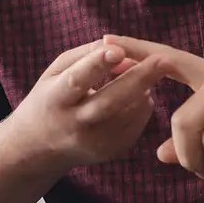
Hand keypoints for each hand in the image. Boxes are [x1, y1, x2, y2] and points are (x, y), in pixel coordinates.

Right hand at [5, 39, 169, 168]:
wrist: (40, 147)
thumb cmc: (52, 98)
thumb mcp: (56, 71)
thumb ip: (87, 55)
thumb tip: (122, 50)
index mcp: (55, 99)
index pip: (77, 80)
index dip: (97, 65)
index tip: (118, 50)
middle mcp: (74, 124)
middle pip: (110, 101)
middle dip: (139, 78)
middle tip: (164, 60)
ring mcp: (95, 142)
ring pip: (130, 112)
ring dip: (143, 88)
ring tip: (146, 71)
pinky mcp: (111, 152)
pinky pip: (137, 123)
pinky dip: (142, 104)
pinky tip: (136, 94)